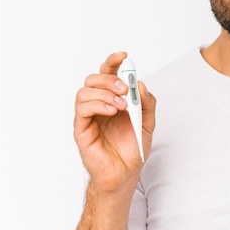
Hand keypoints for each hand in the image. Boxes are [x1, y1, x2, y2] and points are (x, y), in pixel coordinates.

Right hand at [73, 52, 155, 192]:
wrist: (125, 173)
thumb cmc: (133, 148)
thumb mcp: (148, 122)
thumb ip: (146, 102)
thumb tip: (139, 85)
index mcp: (113, 99)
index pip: (108, 74)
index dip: (113, 62)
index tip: (124, 56)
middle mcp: (98, 105)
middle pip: (93, 78)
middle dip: (110, 78)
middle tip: (124, 89)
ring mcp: (88, 116)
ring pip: (85, 91)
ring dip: (105, 93)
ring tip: (121, 106)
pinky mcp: (81, 129)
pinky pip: (82, 109)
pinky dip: (98, 105)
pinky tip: (112, 112)